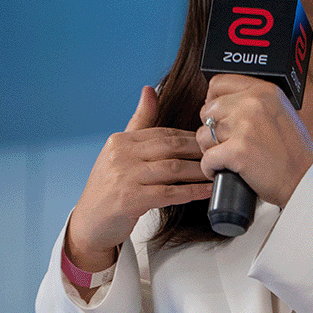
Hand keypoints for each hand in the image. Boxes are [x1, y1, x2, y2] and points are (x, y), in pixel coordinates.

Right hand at [64, 86, 212, 271]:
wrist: (90, 222)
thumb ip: (138, 122)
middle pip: (170, 147)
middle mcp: (120, 156)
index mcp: (120, 141)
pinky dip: (191, 192)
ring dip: (200, 171)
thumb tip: (150, 90)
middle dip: (199, 150)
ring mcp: (124, 177)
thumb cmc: (108, 189)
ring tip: (218, 171)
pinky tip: (207, 191)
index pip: (163, 132)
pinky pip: (169, 193)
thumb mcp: (119, 152)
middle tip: (222, 152)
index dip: (190, 136)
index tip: (210, 140)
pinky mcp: (130, 200)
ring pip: (173, 169)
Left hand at [196, 75, 312, 206]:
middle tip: (226, 142)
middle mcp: (254, 104)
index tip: (217, 115)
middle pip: (208, 110)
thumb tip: (218, 100)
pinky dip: (211, 169)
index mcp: (264, 91)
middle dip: (211, 129)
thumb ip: (254, 101)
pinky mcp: (237, 151)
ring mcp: (245, 127)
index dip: (212, 101)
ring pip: (204, 134)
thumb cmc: (292, 150)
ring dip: (210, 149)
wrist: (304, 178)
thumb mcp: (279, 110)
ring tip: (228, 157)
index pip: (218, 84)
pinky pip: (206, 159)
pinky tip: (224, 170)